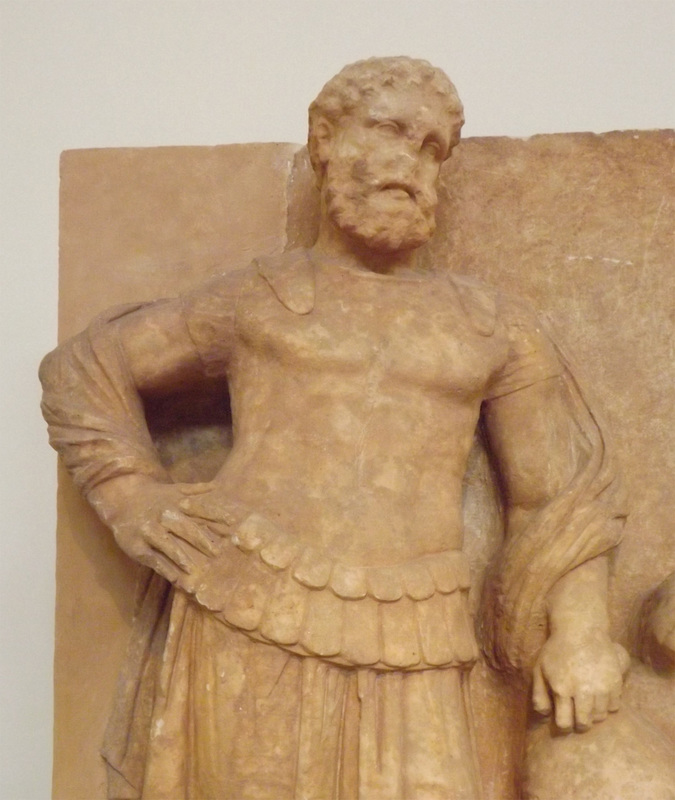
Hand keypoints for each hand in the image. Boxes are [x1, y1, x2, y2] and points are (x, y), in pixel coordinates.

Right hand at [89, 475, 240, 584]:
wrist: (123, 499)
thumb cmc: (156, 497)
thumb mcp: (175, 490)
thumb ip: (197, 490)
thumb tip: (219, 486)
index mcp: (176, 503)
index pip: (199, 510)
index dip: (216, 516)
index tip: (233, 524)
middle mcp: (164, 517)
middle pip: (186, 529)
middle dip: (202, 540)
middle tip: (218, 552)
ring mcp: (150, 532)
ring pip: (168, 546)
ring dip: (182, 559)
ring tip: (195, 571)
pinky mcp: (138, 547)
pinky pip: (154, 560)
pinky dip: (166, 570)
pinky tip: (177, 580)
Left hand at [532, 627, 629, 731]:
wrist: (581, 630)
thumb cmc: (557, 650)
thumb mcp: (540, 669)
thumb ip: (539, 695)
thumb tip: (545, 716)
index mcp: (562, 688)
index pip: (565, 723)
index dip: (563, 725)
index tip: (563, 721)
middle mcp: (583, 691)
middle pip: (584, 723)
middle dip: (579, 723)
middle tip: (576, 716)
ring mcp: (601, 687)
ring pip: (600, 717)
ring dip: (593, 715)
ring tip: (587, 706)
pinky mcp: (615, 682)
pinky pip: (614, 707)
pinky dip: (607, 706)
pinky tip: (599, 698)